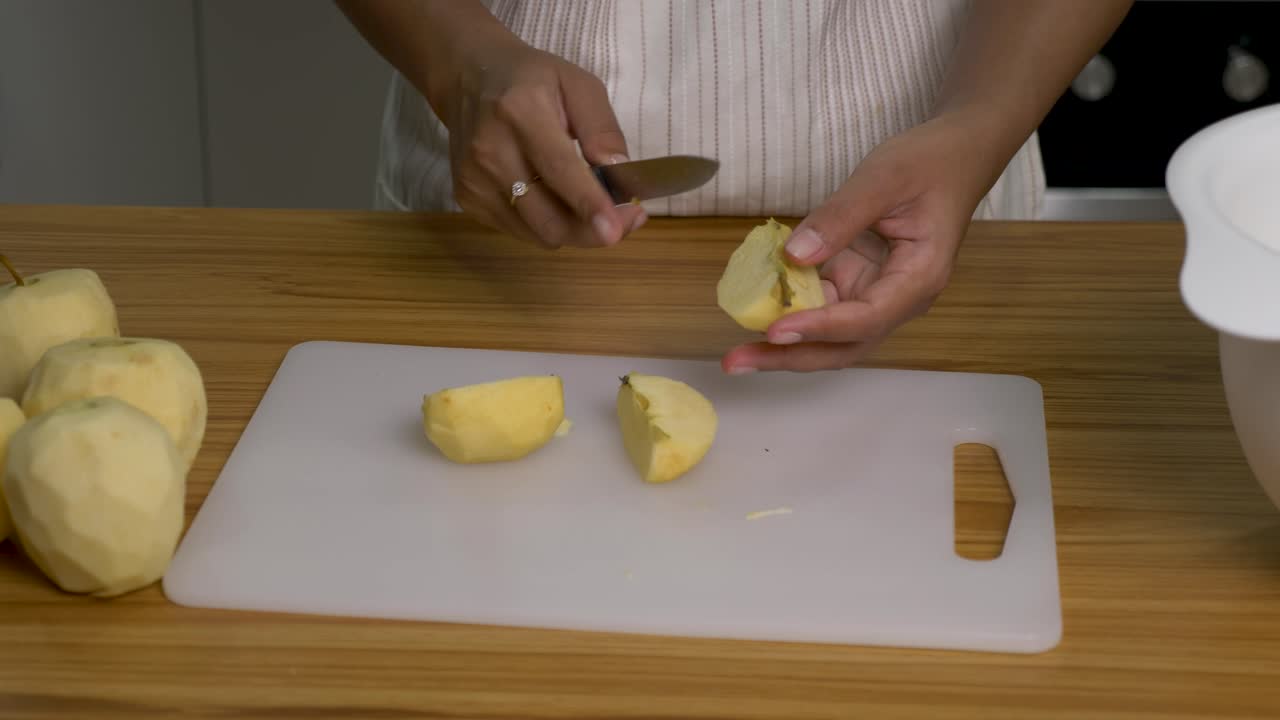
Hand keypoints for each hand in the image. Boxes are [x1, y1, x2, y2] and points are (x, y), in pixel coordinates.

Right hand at [433, 37, 645, 248]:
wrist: (465, 79)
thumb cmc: (530, 80)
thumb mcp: (577, 84)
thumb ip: (601, 128)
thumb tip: (618, 172)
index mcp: (519, 111)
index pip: (558, 168)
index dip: (589, 203)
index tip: (615, 230)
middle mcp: (490, 150)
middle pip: (548, 217)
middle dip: (592, 230)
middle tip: (624, 220)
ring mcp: (474, 179)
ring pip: (539, 233)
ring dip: (574, 230)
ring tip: (590, 206)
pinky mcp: (467, 198)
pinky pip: (522, 231)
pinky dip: (547, 225)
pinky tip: (554, 199)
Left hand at [721, 114, 995, 372]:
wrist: (954, 156)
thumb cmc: (929, 164)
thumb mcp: (884, 178)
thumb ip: (840, 217)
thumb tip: (794, 255)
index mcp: (918, 279)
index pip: (866, 317)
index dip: (819, 327)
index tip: (775, 330)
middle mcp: (898, 299)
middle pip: (843, 346)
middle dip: (790, 357)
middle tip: (736, 363)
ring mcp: (875, 293)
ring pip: (828, 335)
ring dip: (784, 344)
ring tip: (736, 354)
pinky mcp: (857, 282)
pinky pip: (820, 305)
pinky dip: (787, 310)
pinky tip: (752, 309)